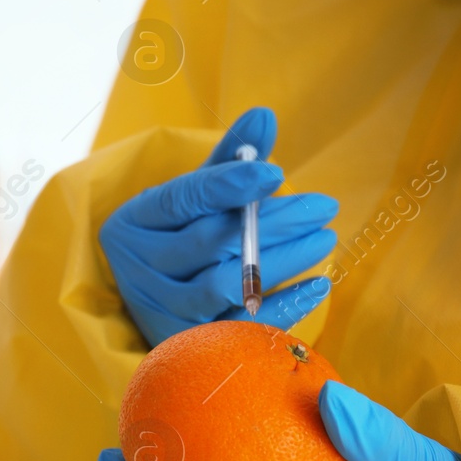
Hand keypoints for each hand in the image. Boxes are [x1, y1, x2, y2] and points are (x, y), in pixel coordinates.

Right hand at [98, 107, 336, 346]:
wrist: (149, 301)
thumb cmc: (179, 235)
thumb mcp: (194, 194)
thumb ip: (229, 158)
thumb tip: (265, 116)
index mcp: (136, 220)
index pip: (184, 198)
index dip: (230, 185)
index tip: (276, 173)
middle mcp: (141, 266)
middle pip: (211, 242)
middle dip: (273, 222)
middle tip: (323, 206)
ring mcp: (161, 309)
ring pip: (225, 284)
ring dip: (281, 261)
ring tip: (324, 239)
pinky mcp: (188, 345)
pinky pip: (240, 325)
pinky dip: (282, 307)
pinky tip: (317, 285)